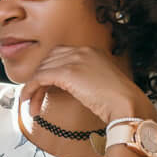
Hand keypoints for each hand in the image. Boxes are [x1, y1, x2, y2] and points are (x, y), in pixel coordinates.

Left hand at [20, 46, 152, 128]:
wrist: (128, 105)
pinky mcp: (67, 73)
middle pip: (48, 60)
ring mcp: (75, 60)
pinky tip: (29, 103)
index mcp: (92, 51)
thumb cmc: (121, 102)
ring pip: (42, 70)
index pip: (60, 55)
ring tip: (31, 106)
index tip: (44, 86)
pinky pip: (39, 78)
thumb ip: (87, 80)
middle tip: (34, 98)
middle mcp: (82, 51)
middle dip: (38, 79)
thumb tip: (75, 89)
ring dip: (33, 88)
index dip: (49, 70)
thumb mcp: (103, 84)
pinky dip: (30, 90)